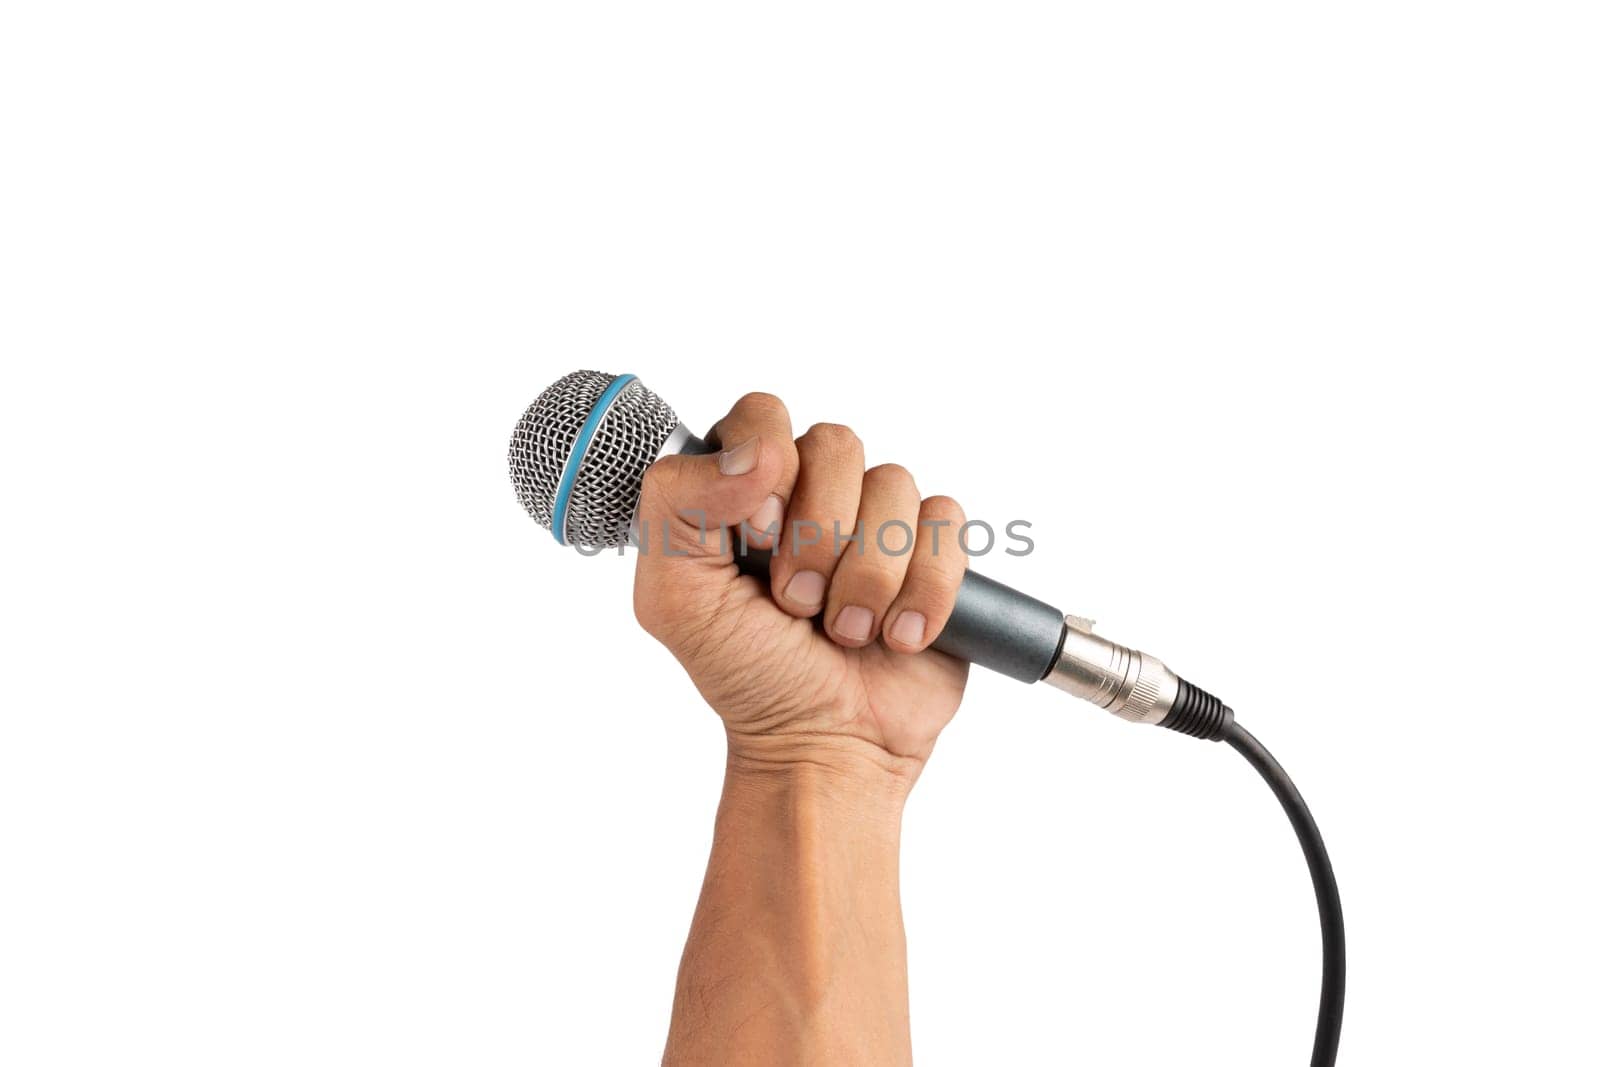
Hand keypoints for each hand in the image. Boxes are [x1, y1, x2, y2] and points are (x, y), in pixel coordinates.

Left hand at [633, 392, 969, 783]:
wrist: (825, 745)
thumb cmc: (747, 674)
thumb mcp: (674, 598)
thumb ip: (677, 505)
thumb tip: (757, 453)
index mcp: (744, 488)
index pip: (761, 415)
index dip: (766, 466)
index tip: (757, 537)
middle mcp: (813, 493)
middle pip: (836, 444)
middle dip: (818, 537)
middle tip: (797, 602)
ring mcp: (878, 521)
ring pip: (895, 486)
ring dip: (867, 578)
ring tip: (843, 631)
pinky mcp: (936, 553)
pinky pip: (948, 526)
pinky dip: (923, 592)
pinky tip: (898, 636)